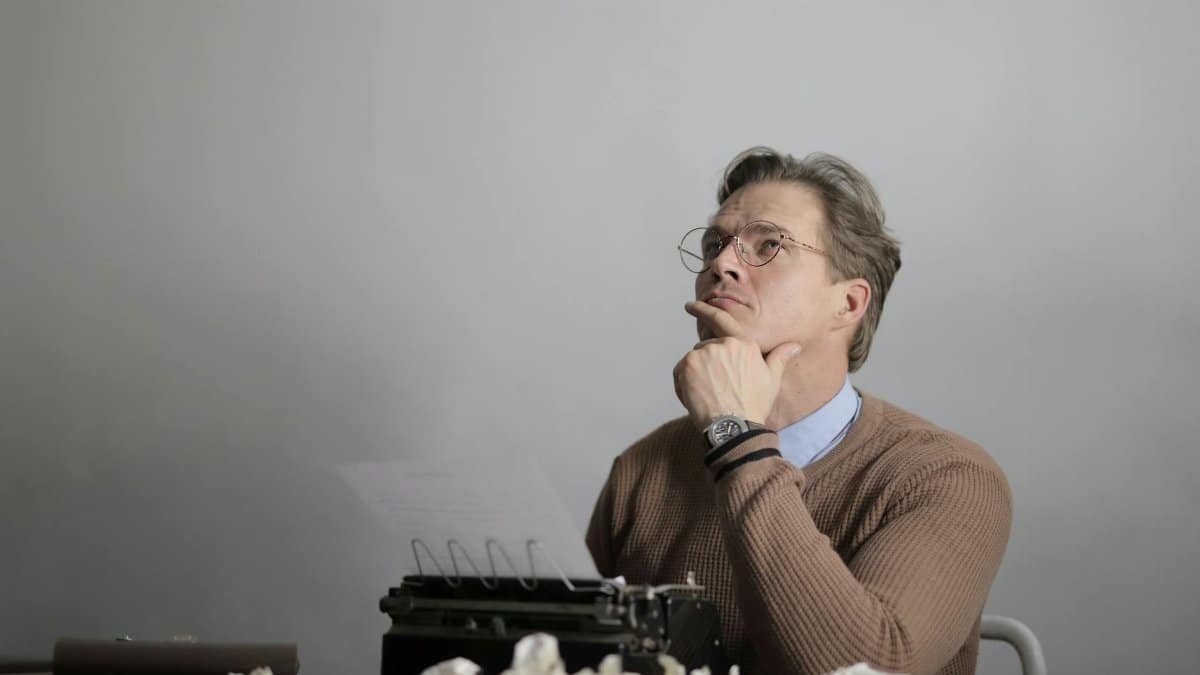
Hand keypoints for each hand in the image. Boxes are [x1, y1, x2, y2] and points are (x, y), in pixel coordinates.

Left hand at [673, 301, 801, 431]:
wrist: (734, 426)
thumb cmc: (754, 404)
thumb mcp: (771, 379)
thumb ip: (779, 357)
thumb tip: (794, 346)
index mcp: (742, 343)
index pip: (720, 320)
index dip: (703, 310)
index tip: (690, 306)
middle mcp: (721, 344)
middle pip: (706, 348)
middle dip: (709, 363)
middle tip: (718, 386)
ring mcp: (701, 354)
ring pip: (694, 360)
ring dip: (697, 373)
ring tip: (711, 394)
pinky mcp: (686, 366)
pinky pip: (680, 371)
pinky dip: (684, 382)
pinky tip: (697, 396)